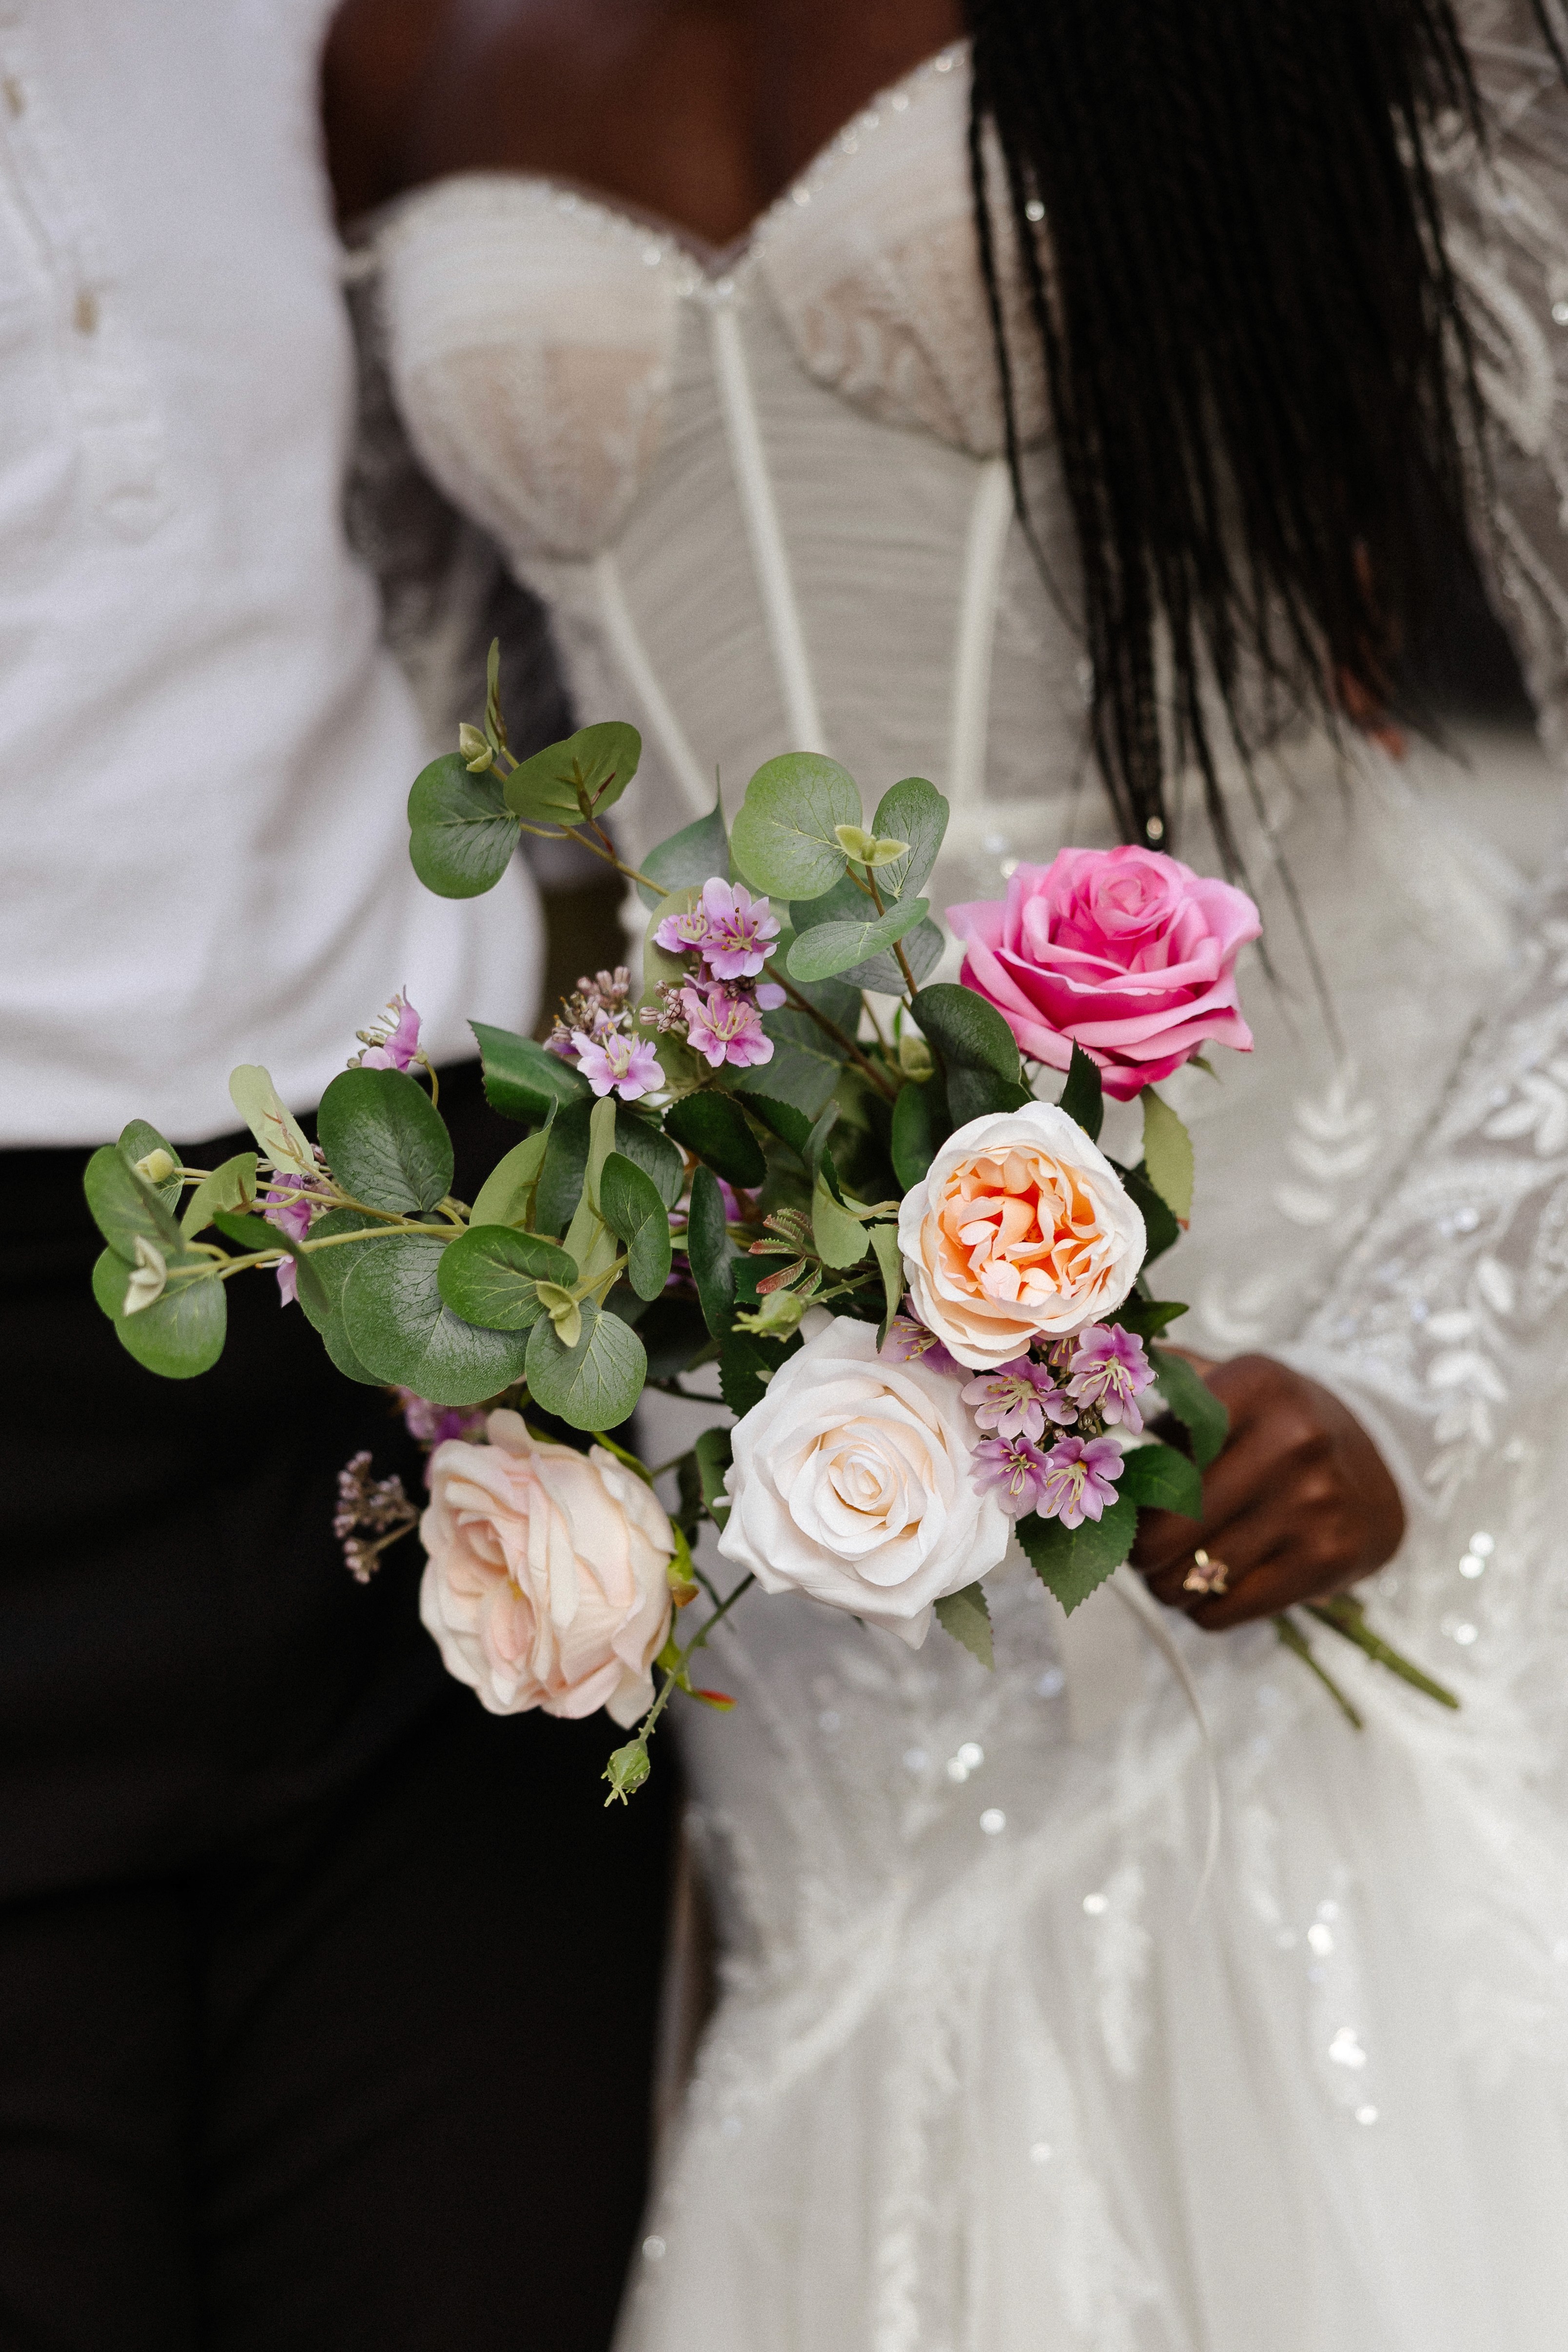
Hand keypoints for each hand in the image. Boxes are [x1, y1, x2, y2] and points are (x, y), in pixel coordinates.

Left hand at [1129, 1352, 1405, 1629]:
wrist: (1379, 1470)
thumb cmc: (1276, 1427)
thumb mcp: (1232, 1383)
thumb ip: (1161, 1381)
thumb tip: (1079, 1382)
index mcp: (1254, 1385)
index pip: (1150, 1455)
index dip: (1120, 1488)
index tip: (1118, 1496)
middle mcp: (1291, 1441)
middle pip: (1161, 1528)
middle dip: (1136, 1549)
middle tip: (1139, 1545)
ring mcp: (1315, 1503)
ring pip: (1187, 1577)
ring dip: (1164, 1584)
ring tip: (1173, 1564)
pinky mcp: (1329, 1560)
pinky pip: (1223, 1611)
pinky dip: (1200, 1607)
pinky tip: (1212, 1582)